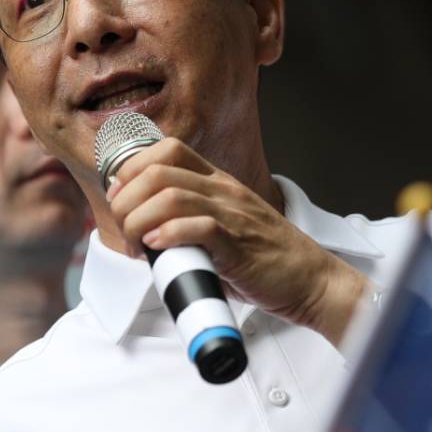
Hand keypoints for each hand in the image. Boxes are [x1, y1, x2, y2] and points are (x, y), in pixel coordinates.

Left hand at [107, 137, 369, 343]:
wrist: (311, 281)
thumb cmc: (267, 260)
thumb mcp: (227, 227)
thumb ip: (190, 223)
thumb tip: (147, 236)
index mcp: (220, 183)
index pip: (168, 150)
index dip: (131, 168)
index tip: (120, 197)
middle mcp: (225, 192)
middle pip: (159, 171)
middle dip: (126, 198)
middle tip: (123, 227)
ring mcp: (233, 216)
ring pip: (170, 196)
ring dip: (139, 220)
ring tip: (136, 243)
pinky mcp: (239, 246)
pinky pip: (199, 227)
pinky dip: (169, 234)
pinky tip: (157, 247)